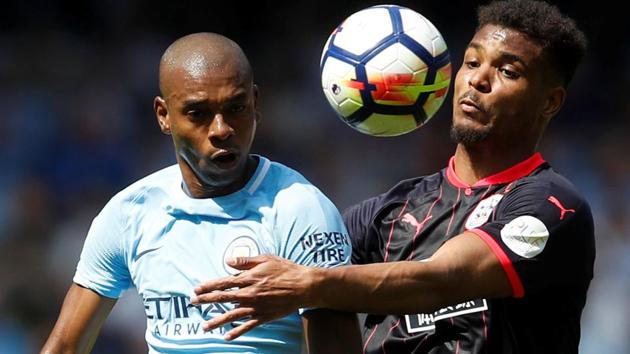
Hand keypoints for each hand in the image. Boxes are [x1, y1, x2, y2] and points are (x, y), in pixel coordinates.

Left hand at [191, 254, 315, 339]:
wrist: (303, 286)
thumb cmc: (286, 269)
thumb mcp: (266, 259)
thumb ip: (246, 261)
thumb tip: (228, 262)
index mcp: (249, 278)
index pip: (223, 282)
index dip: (209, 286)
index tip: (197, 289)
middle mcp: (249, 294)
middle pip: (223, 298)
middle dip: (206, 300)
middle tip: (193, 303)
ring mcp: (256, 307)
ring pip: (232, 315)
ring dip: (217, 321)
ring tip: (204, 326)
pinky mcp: (264, 317)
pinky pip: (247, 326)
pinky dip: (237, 332)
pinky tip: (227, 337)